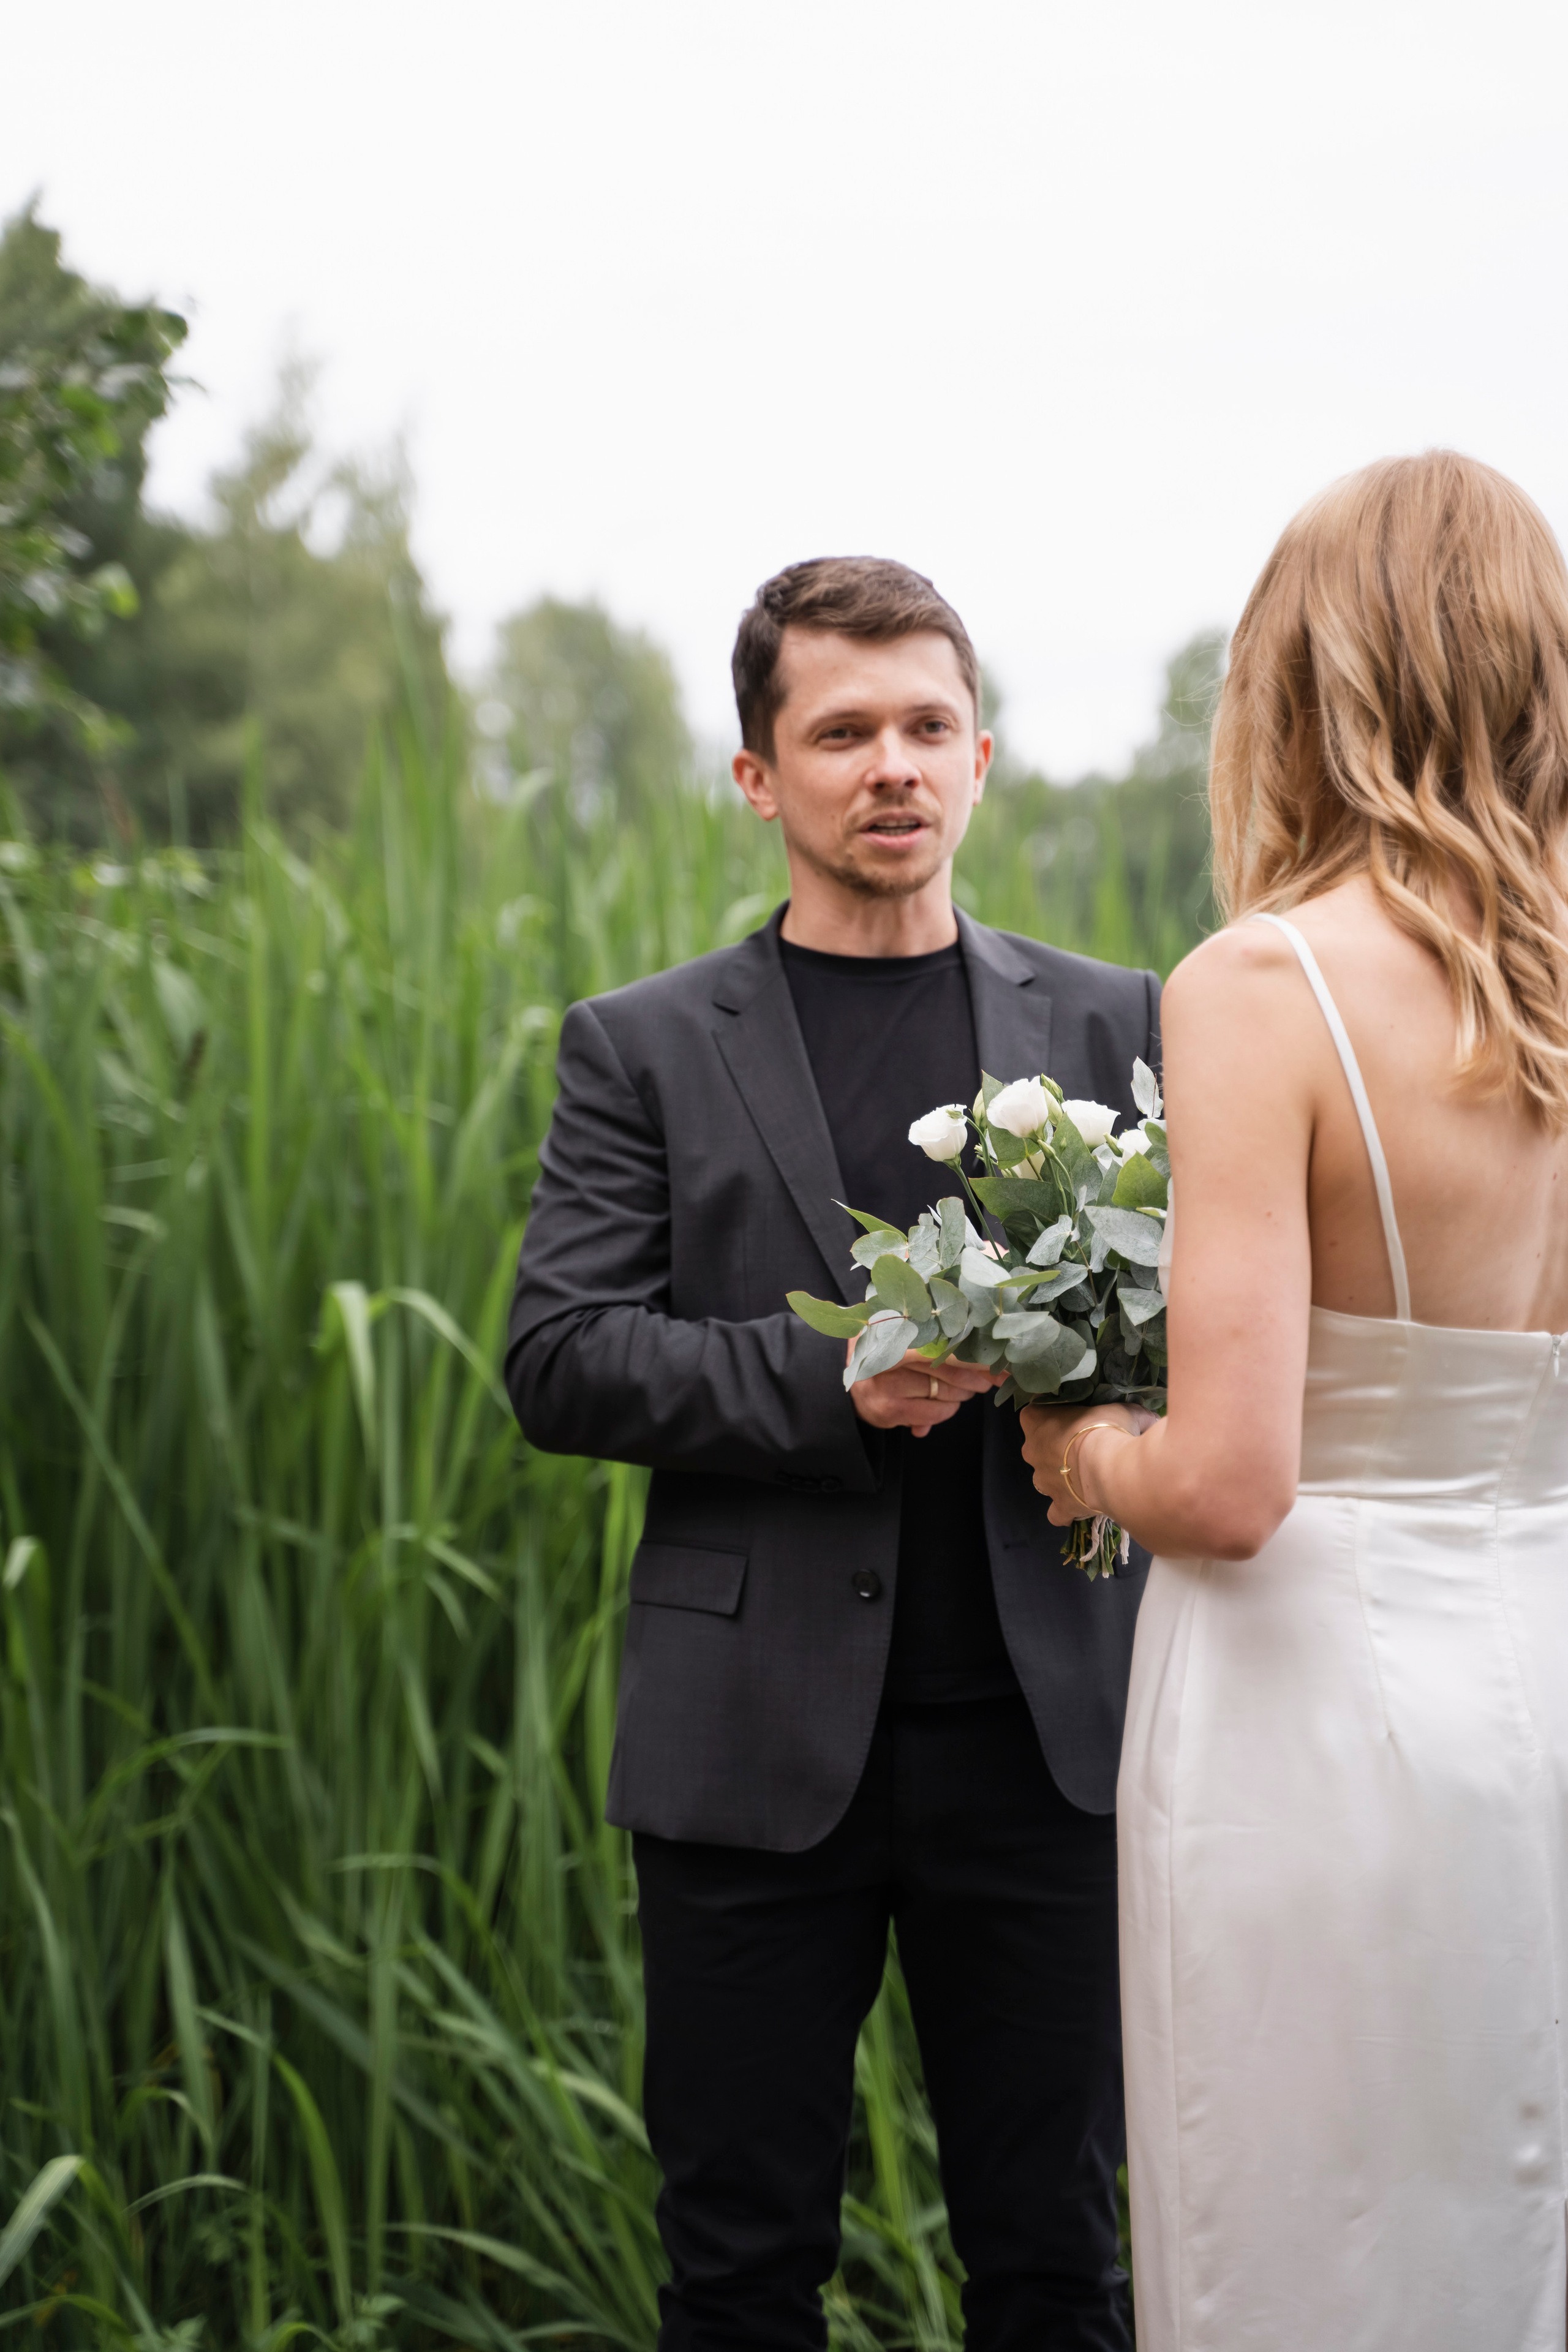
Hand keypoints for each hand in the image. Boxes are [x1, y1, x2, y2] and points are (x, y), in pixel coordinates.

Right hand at [849, 1345, 1004, 1436]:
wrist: (846, 1383)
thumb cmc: (885, 1350)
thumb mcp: (902, 1331)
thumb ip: (937, 1333)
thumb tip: (986, 1340)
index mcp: (892, 1326)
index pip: (941, 1338)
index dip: (973, 1350)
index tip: (1001, 1358)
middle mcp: (886, 1353)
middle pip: (947, 1364)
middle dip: (977, 1374)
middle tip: (991, 1376)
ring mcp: (885, 1384)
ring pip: (945, 1391)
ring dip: (963, 1393)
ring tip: (964, 1389)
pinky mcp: (887, 1410)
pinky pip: (934, 1413)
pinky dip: (946, 1410)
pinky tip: (945, 1404)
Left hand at [1019, 1401, 1154, 1523]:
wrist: (1112, 1467)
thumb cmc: (1108, 1428)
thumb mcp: (1123, 1411)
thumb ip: (1129, 1414)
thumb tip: (1147, 1420)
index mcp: (1037, 1420)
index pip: (1034, 1414)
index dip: (1052, 1417)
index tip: (1073, 1419)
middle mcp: (1032, 1451)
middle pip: (1040, 1448)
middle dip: (1059, 1449)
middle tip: (1087, 1447)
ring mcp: (1043, 1480)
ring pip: (1047, 1479)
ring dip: (1063, 1478)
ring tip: (1089, 1477)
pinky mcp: (1059, 1505)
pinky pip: (1057, 1512)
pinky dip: (1067, 1511)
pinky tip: (1082, 1505)